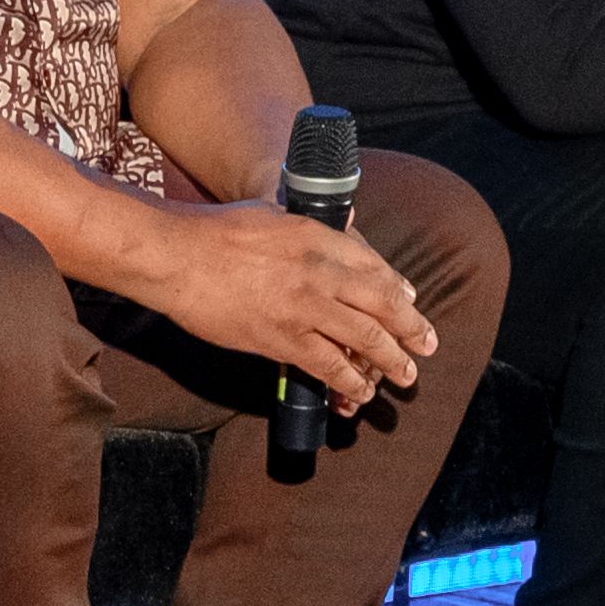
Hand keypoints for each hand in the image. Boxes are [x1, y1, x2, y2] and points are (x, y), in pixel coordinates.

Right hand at [125, 194, 434, 407]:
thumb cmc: (217, 231)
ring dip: (391, 361)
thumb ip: (309, 226)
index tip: (410, 302)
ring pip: (365, 339)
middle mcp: (321, 272)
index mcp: (320, 237)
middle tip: (426, 344)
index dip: (399, 289)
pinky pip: (329, 366)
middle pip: (383, 304)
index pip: (375, 267)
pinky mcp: (282, 340)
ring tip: (405, 376)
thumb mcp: (274, 212)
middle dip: (411, 328)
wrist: (178, 256)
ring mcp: (304, 308)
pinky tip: (359, 392)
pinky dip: (350, 382)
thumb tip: (342, 226)